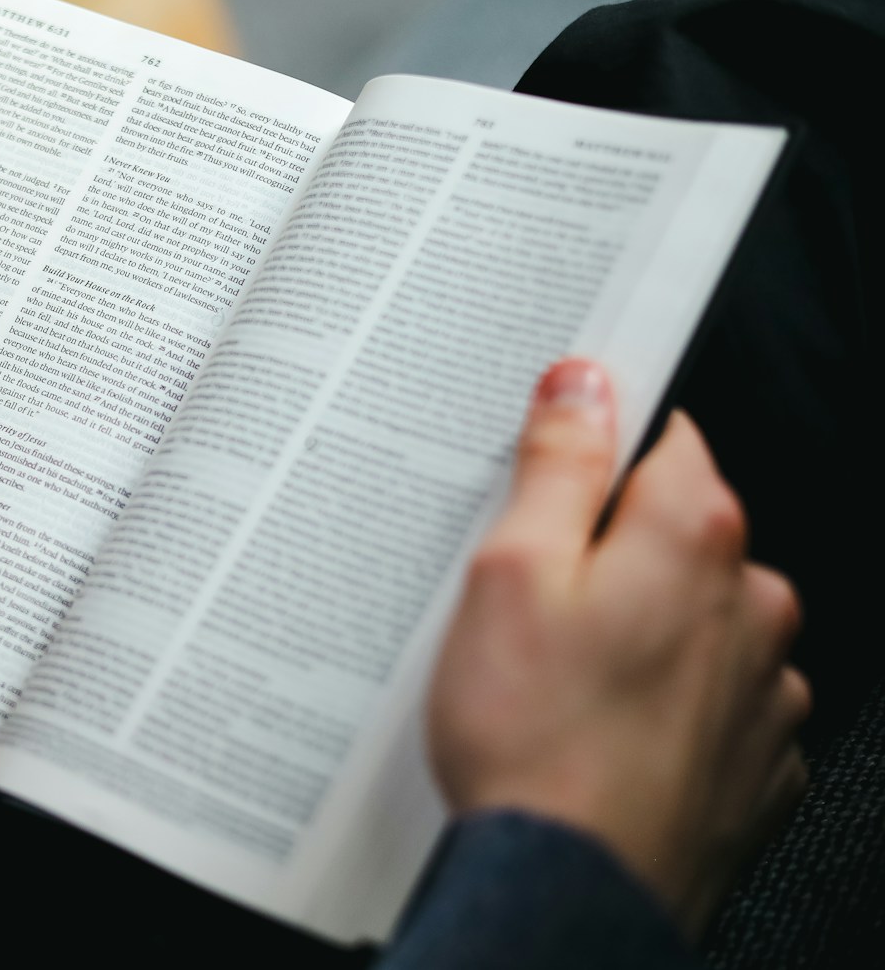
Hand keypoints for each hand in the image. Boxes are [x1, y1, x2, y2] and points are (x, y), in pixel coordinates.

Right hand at [427, 358, 808, 938]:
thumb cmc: (534, 739)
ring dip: (638, 629)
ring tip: (555, 679)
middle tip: (528, 603)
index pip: (663, 437)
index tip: (550, 487)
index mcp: (692, 536)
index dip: (596, 453)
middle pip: (675, 531)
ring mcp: (762, 687)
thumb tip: (584, 384)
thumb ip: (558, 464)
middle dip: (607, 551)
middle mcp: (750, 603)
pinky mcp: (755, 758)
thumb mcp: (509, 572)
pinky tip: (597, 726)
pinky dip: (661, 701)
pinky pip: (708, 697)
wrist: (571, 887)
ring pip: (693, 618)